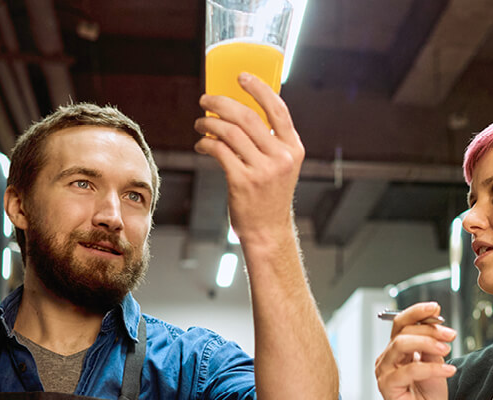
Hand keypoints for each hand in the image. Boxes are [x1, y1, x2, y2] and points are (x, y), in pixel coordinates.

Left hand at [195, 73, 303, 248]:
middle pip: (248, 117)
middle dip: (222, 103)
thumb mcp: (280, 166)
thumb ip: (269, 141)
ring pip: (230, 132)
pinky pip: (219, 151)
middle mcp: (281, 157)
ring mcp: (263, 170)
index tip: (241, 76)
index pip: (278, 109)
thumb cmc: (269, 195)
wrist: (268, 230)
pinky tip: (201, 144)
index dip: (259, 88)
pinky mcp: (243, 182)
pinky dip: (206, 143)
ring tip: (199, 123)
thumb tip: (240, 112)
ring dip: (209, 123)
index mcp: (293, 148)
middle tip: (206, 99)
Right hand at [374, 302, 456, 399]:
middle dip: (429, 329)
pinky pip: (410, 369)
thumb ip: (431, 345)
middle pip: (402, 330)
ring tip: (447, 350)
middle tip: (450, 335)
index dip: (418, 312)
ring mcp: (385, 372)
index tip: (436, 308)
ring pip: (401, 344)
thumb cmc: (429, 399)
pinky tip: (448, 370)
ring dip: (428, 342)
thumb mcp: (435, 363)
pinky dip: (432, 368)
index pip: (401, 322)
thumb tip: (436, 325)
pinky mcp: (387, 386)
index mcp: (397, 351)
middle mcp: (387, 358)